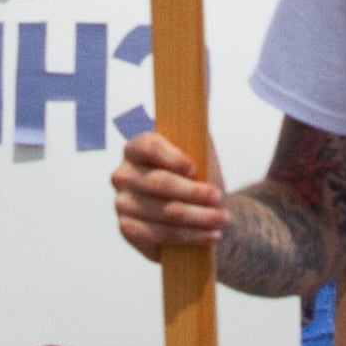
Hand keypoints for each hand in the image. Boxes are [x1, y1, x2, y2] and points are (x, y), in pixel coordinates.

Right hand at [110, 128, 229, 259]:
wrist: (195, 212)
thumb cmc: (197, 177)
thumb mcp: (199, 152)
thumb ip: (196, 134)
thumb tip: (199, 109)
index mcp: (136, 148)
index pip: (148, 146)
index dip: (171, 157)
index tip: (194, 168)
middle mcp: (123, 174)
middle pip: (159, 183)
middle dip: (194, 192)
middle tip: (219, 198)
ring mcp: (122, 203)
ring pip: (165, 212)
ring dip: (199, 217)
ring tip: (223, 219)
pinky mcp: (128, 230)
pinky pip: (160, 235)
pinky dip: (190, 237)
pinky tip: (210, 235)